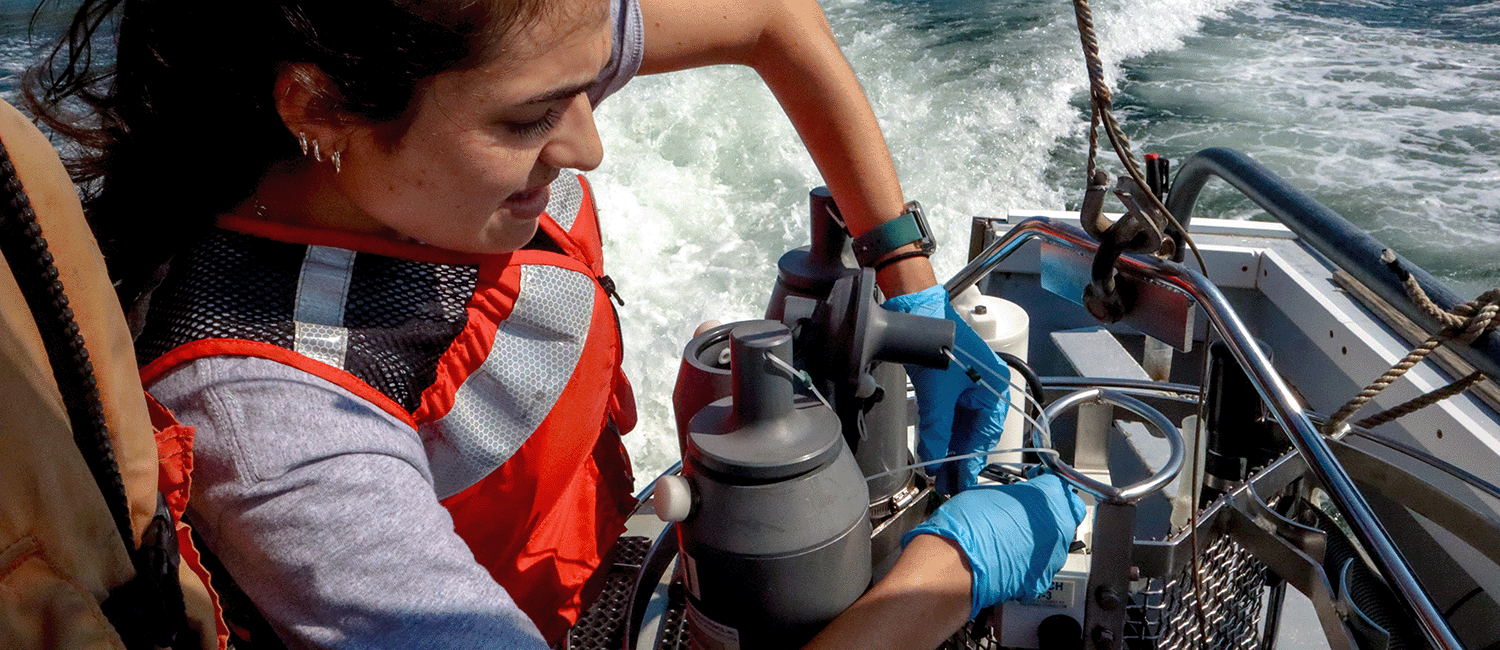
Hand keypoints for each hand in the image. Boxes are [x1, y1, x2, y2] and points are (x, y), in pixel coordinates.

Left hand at [882, 284, 1009, 493]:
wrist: (918, 315)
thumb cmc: (935, 348)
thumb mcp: (936, 397)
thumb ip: (935, 432)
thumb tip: (933, 462)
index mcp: (995, 391)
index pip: (984, 437)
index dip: (970, 462)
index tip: (960, 482)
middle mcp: (988, 390)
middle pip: (974, 434)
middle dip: (958, 459)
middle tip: (946, 484)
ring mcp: (971, 386)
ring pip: (962, 426)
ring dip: (949, 448)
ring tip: (938, 473)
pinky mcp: (954, 383)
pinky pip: (952, 415)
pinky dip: (943, 432)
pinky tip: (934, 449)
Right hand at [902, 473, 1086, 618]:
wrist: (955, 564)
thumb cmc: (968, 525)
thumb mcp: (988, 492)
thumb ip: (1014, 494)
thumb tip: (1014, 498)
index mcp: (1051, 499)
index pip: (1061, 487)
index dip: (1047, 488)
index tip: (1035, 489)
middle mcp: (1059, 529)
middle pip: (1063, 518)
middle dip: (1046, 516)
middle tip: (1019, 515)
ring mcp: (1052, 558)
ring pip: (1053, 545)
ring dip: (1037, 541)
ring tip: (1008, 539)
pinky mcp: (1040, 582)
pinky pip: (1039, 568)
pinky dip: (1027, 565)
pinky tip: (1006, 560)